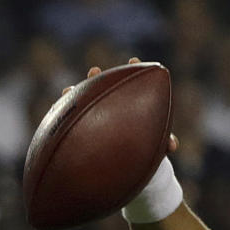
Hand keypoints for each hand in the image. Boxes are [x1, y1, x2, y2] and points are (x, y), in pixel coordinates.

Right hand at [62, 57, 178, 152]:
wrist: (128, 167)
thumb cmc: (145, 151)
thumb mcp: (156, 148)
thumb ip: (164, 143)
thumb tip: (172, 144)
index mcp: (130, 105)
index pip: (133, 83)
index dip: (133, 70)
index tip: (134, 61)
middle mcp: (110, 107)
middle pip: (103, 88)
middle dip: (98, 79)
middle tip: (95, 71)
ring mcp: (94, 117)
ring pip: (83, 102)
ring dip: (75, 96)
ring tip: (68, 91)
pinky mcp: (81, 130)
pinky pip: (70, 122)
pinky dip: (64, 118)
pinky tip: (56, 116)